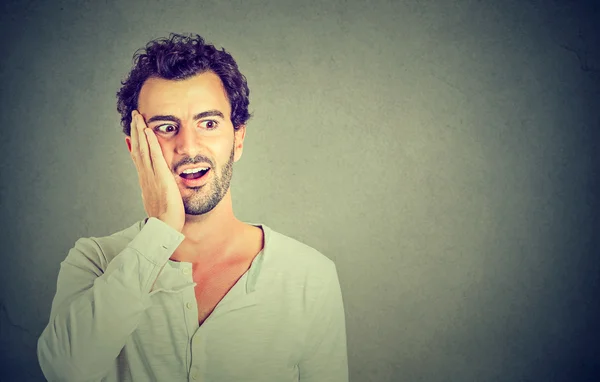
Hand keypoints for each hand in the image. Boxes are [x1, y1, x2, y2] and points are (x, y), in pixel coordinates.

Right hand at [129, 110, 184, 231]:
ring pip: (143, 148)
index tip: (131, 131)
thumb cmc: (165, 218)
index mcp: (145, 180)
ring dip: (140, 131)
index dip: (134, 143)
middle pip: (137, 148)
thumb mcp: (158, 200)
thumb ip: (156, 190)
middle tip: (133, 115)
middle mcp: (145, 175)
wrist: (164, 227)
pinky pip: (155, 156)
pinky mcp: (160, 177)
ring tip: (138, 116)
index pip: (137, 157)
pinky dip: (150, 142)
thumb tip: (155, 186)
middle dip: (135, 131)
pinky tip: (148, 130)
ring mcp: (151, 175)